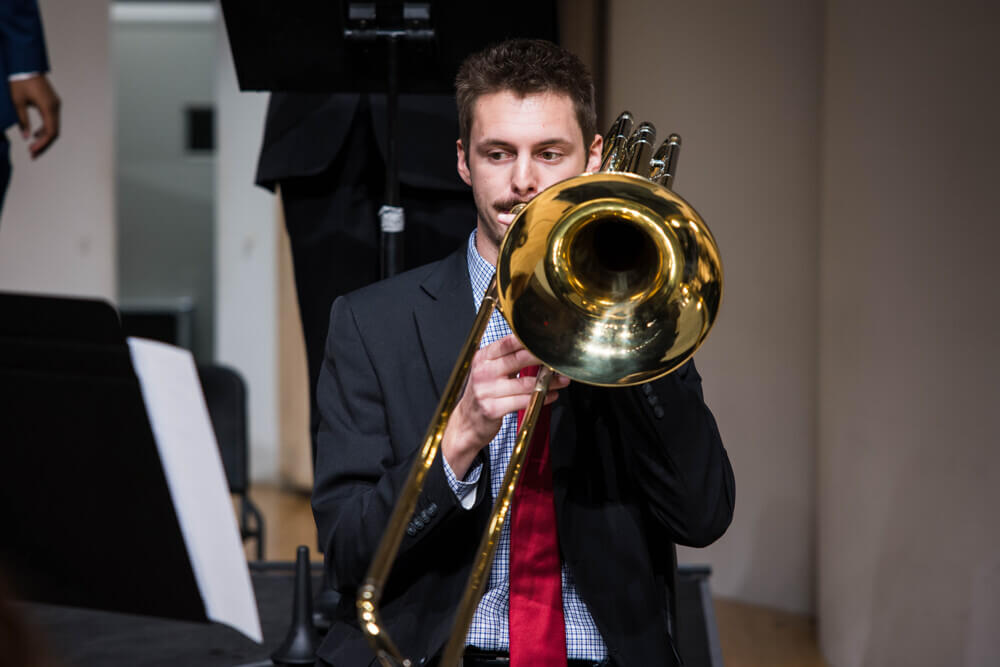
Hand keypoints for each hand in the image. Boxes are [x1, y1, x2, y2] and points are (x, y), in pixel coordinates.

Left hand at [9, 75, 60, 157]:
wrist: (26, 65)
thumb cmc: (20, 81)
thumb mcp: (17, 102)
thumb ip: (22, 120)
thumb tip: (25, 137)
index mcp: (48, 107)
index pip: (50, 132)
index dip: (42, 144)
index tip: (32, 152)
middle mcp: (55, 107)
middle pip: (54, 132)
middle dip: (44, 145)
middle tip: (33, 155)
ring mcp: (55, 105)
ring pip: (54, 127)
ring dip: (44, 138)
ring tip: (33, 147)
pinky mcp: (52, 103)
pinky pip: (52, 120)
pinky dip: (45, 130)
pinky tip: (34, 134)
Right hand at [441, 334, 568, 477]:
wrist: (467, 422)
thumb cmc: (484, 393)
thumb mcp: (489, 371)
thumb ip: (508, 358)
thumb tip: (537, 348)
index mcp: (483, 358)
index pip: (509, 343)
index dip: (530, 340)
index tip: (549, 341)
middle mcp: (483, 372)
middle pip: (519, 359)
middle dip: (543, 358)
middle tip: (560, 358)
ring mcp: (486, 390)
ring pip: (526, 383)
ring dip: (548, 382)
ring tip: (562, 380)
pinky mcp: (492, 408)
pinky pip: (524, 401)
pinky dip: (541, 398)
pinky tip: (550, 395)